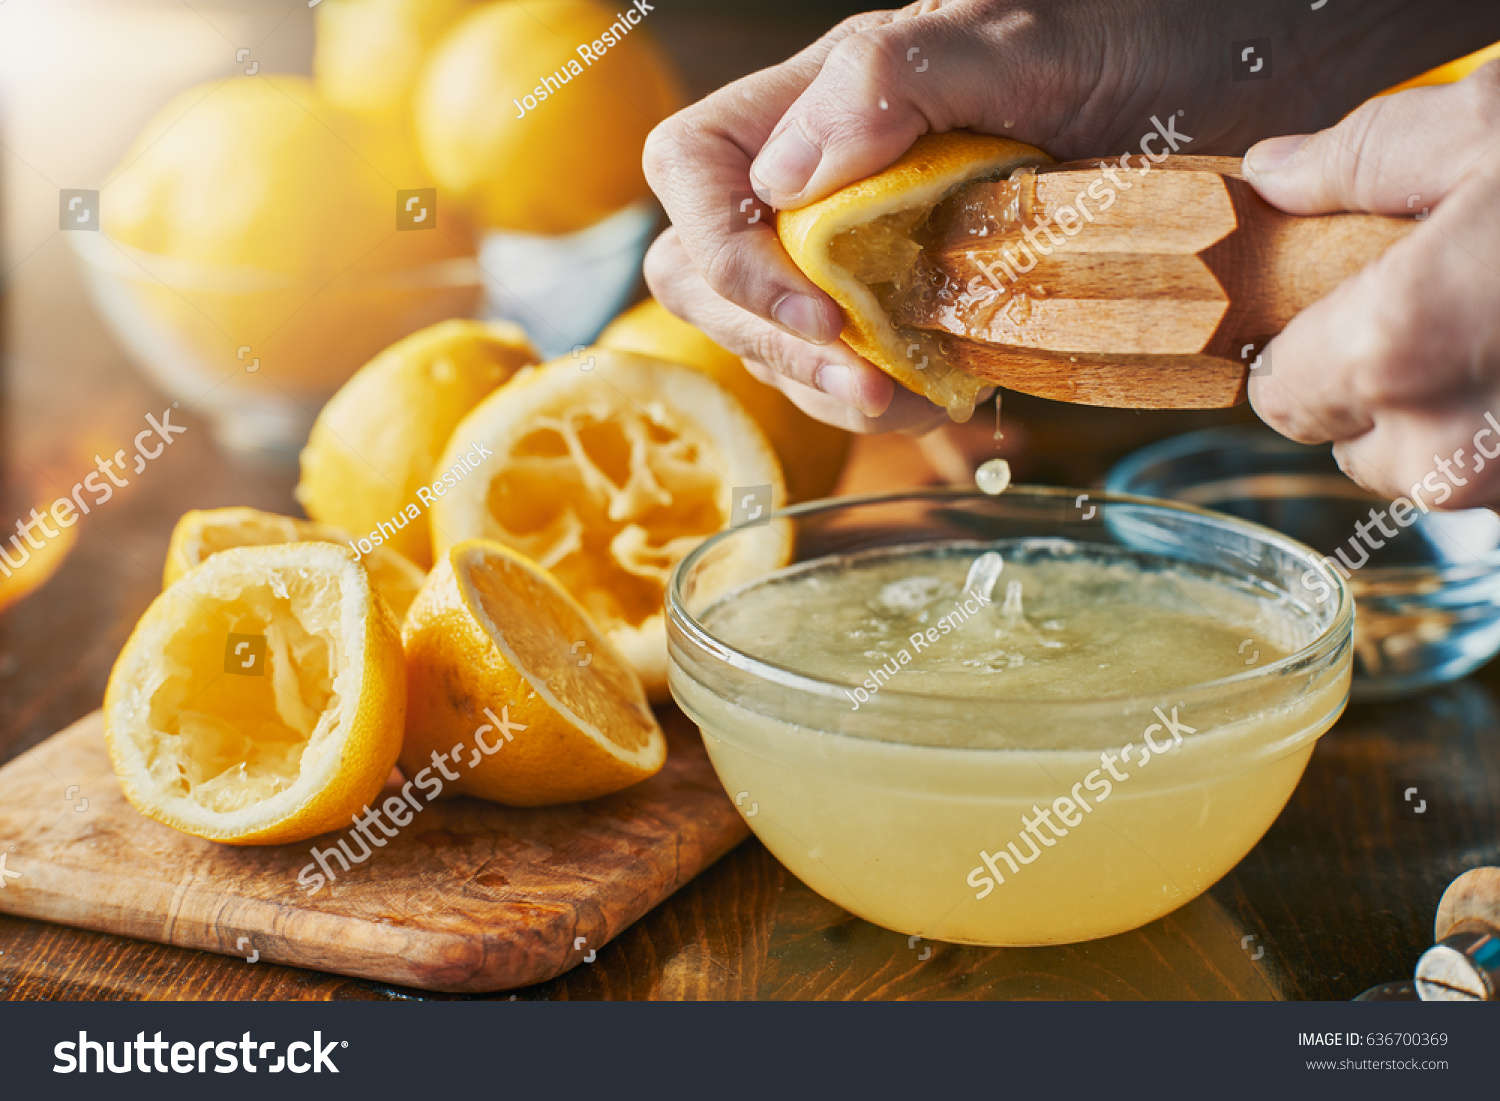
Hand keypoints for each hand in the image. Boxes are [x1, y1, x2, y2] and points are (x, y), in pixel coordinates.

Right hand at [642, 0, 1216, 432]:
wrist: (1237, 94)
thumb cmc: (1142, 42)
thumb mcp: (1027, 42)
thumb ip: (894, 76)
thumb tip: (785, 175)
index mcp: (827, 97)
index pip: (694, 167)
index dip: (720, 248)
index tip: (816, 309)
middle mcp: (826, 173)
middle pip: (703, 267)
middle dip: (766, 338)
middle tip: (859, 378)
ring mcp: (861, 242)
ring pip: (768, 335)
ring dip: (819, 387)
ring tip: (903, 399)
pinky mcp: (906, 299)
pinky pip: (845, 368)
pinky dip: (876, 401)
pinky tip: (933, 398)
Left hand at [1245, 63, 1499, 510]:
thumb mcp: (1491, 130)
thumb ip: (1365, 157)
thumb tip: (1277, 174)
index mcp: (1393, 352)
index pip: (1276, 395)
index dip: (1302, 347)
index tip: (1340, 307)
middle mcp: (1446, 450)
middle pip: (1353, 442)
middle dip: (1378, 385)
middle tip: (1445, 306)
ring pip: (1432, 469)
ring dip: (1450, 416)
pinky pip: (1495, 477)